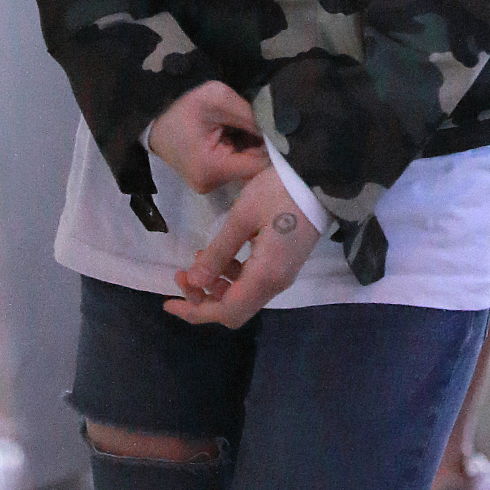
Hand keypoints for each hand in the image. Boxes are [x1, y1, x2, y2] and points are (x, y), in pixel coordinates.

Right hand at [148, 80, 268, 193]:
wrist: (153, 119)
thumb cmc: (183, 108)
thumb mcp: (216, 98)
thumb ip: (247, 114)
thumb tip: (274, 130)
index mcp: (214, 169)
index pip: (260, 165)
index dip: (269, 145)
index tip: (268, 128)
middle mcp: (212, 185)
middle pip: (253, 169)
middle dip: (257, 146)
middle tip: (251, 124)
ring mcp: (208, 186)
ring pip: (244, 168)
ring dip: (246, 148)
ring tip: (237, 128)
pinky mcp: (207, 180)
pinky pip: (233, 167)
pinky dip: (237, 152)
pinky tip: (230, 136)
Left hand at [163, 166, 320, 327]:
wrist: (320, 177)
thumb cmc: (279, 192)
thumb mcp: (242, 217)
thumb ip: (218, 252)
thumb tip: (194, 281)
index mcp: (266, 276)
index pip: (227, 311)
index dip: (196, 311)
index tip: (169, 301)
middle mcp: (276, 283)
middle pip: (235, 308)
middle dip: (203, 297)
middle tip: (181, 274)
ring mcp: (283, 274)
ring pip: (244, 295)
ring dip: (217, 284)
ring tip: (197, 257)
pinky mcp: (285, 263)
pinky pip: (254, 280)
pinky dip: (232, 274)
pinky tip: (221, 253)